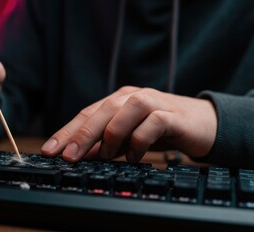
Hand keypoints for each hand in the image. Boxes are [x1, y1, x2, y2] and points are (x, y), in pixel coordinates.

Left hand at [41, 86, 216, 162]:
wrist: (204, 124)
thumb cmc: (161, 130)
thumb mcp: (128, 137)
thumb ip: (106, 143)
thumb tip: (78, 156)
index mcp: (118, 100)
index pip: (86, 114)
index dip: (66, 132)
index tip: (49, 151)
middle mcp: (132, 97)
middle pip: (100, 112)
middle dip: (80, 135)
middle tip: (67, 157)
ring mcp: (152, 102)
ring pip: (123, 113)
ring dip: (110, 137)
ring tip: (104, 157)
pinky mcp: (171, 114)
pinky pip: (151, 124)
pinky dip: (138, 142)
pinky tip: (133, 157)